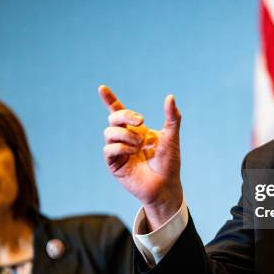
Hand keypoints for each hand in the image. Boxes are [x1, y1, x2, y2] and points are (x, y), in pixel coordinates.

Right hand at [99, 85, 182, 229]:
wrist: (166, 185)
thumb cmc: (169, 163)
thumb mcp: (172, 138)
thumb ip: (172, 118)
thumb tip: (170, 97)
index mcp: (137, 130)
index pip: (119, 111)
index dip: (109, 100)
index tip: (102, 88)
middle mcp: (125, 138)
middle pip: (114, 118)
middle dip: (125, 116)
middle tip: (141, 121)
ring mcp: (119, 151)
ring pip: (110, 132)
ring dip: (126, 134)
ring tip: (139, 144)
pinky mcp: (114, 164)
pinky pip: (109, 149)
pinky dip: (121, 147)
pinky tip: (132, 152)